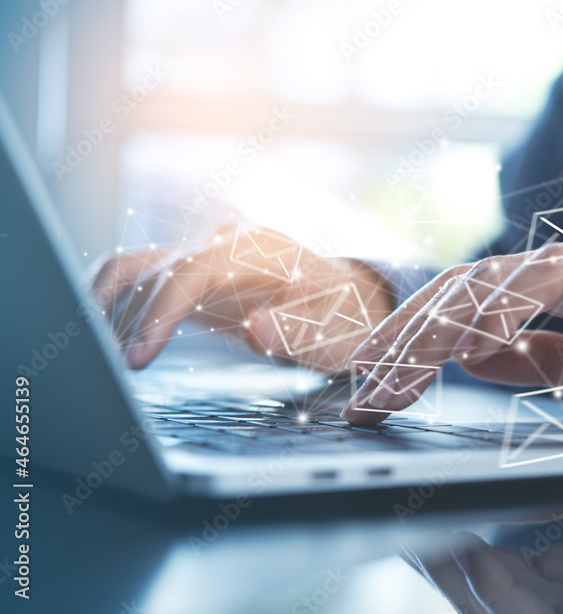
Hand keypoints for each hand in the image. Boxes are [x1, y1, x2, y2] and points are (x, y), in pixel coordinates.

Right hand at [91, 225, 392, 370]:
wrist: (345, 305)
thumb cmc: (341, 319)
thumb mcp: (331, 331)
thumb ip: (296, 329)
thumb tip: (258, 328)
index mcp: (259, 249)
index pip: (193, 270)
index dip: (161, 312)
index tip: (139, 356)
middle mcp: (225, 243)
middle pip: (154, 265)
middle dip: (122, 315)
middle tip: (103, 365)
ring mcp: (206, 255)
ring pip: (137, 268)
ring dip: (108, 308)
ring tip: (95, 356)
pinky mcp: (192, 276)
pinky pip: (142, 282)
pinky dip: (117, 306)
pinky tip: (105, 341)